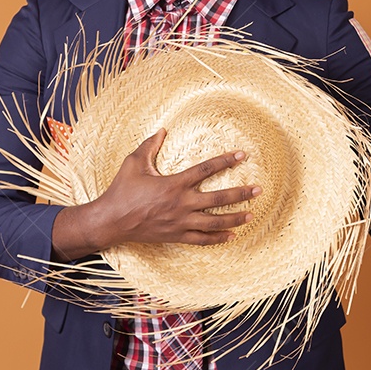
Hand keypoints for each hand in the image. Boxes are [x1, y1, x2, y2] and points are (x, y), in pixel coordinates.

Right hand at [51, 129, 260, 259]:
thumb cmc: (122, 190)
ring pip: (214, 221)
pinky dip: (218, 238)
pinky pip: (202, 239)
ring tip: (251, 214)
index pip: (206, 169)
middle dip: (240, 193)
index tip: (242, 155)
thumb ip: (150, 145)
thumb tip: (163, 130)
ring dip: (234, 217)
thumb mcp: (134, 162)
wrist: (112, 220)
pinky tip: (232, 236)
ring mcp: (180, 222)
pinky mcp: (176, 235)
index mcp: (174, 183)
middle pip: (218, 198)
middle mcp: (181, 203)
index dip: (226, 160)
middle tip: (258, 190)